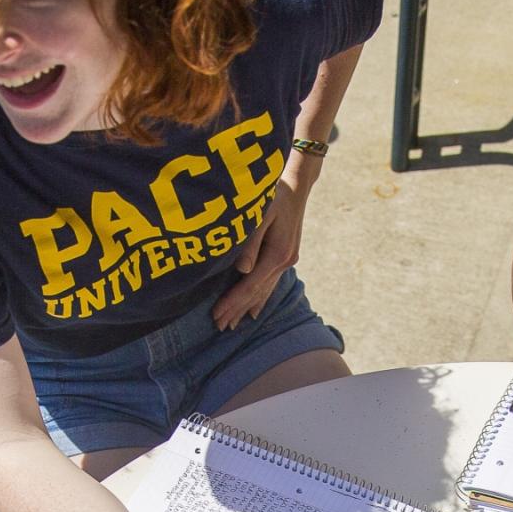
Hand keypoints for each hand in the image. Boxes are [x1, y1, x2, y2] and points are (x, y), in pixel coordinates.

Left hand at [210, 159, 314, 329]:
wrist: (297, 184)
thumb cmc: (274, 193)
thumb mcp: (260, 213)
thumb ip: (250, 242)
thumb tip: (241, 270)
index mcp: (277, 253)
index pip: (250, 285)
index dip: (232, 302)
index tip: (216, 315)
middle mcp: (284, 261)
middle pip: (256, 293)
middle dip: (237, 310)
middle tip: (219, 327)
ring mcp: (287, 261)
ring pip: (264, 291)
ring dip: (247, 309)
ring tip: (233, 325)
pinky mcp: (286, 257)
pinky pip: (270, 284)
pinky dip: (260, 299)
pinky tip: (254, 312)